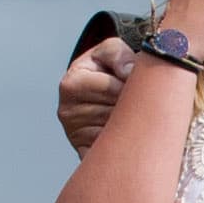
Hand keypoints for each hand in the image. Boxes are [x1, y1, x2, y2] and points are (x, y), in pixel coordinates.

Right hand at [60, 37, 130, 154]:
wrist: (101, 93)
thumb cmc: (107, 68)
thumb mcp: (111, 50)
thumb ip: (118, 54)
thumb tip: (127, 72)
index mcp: (71, 84)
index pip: (110, 88)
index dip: (129, 85)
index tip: (134, 82)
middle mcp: (67, 111)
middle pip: (114, 112)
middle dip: (133, 105)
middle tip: (136, 99)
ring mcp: (74, 135)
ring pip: (116, 132)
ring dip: (131, 123)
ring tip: (129, 112)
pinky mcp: (84, 152)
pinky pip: (111, 151)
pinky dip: (123, 142)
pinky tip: (124, 131)